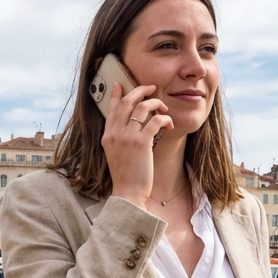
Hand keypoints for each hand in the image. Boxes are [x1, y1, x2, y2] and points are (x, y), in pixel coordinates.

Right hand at [101, 82, 171, 205]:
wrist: (128, 193)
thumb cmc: (126, 177)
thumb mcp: (115, 155)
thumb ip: (119, 139)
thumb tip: (130, 126)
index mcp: (108, 136)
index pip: (111, 108)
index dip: (116, 94)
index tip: (120, 83)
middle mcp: (115, 133)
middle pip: (126, 101)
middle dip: (140, 90)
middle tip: (151, 88)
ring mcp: (127, 137)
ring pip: (142, 107)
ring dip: (156, 103)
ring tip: (163, 107)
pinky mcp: (142, 143)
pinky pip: (155, 121)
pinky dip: (165, 118)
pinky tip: (169, 123)